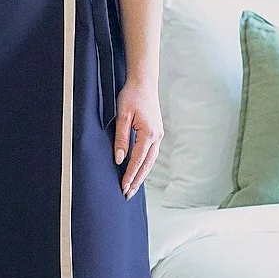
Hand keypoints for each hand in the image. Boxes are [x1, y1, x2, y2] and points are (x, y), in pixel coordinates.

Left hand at [114, 77, 162, 198]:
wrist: (144, 82)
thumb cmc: (131, 96)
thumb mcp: (122, 116)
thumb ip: (121, 139)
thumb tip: (120, 159)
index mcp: (149, 133)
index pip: (137, 160)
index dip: (129, 175)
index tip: (123, 187)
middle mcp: (157, 136)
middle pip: (147, 165)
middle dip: (137, 181)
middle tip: (127, 194)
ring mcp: (159, 135)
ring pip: (150, 161)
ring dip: (141, 175)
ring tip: (132, 187)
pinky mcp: (157, 132)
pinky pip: (151, 154)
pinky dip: (145, 165)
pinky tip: (138, 171)